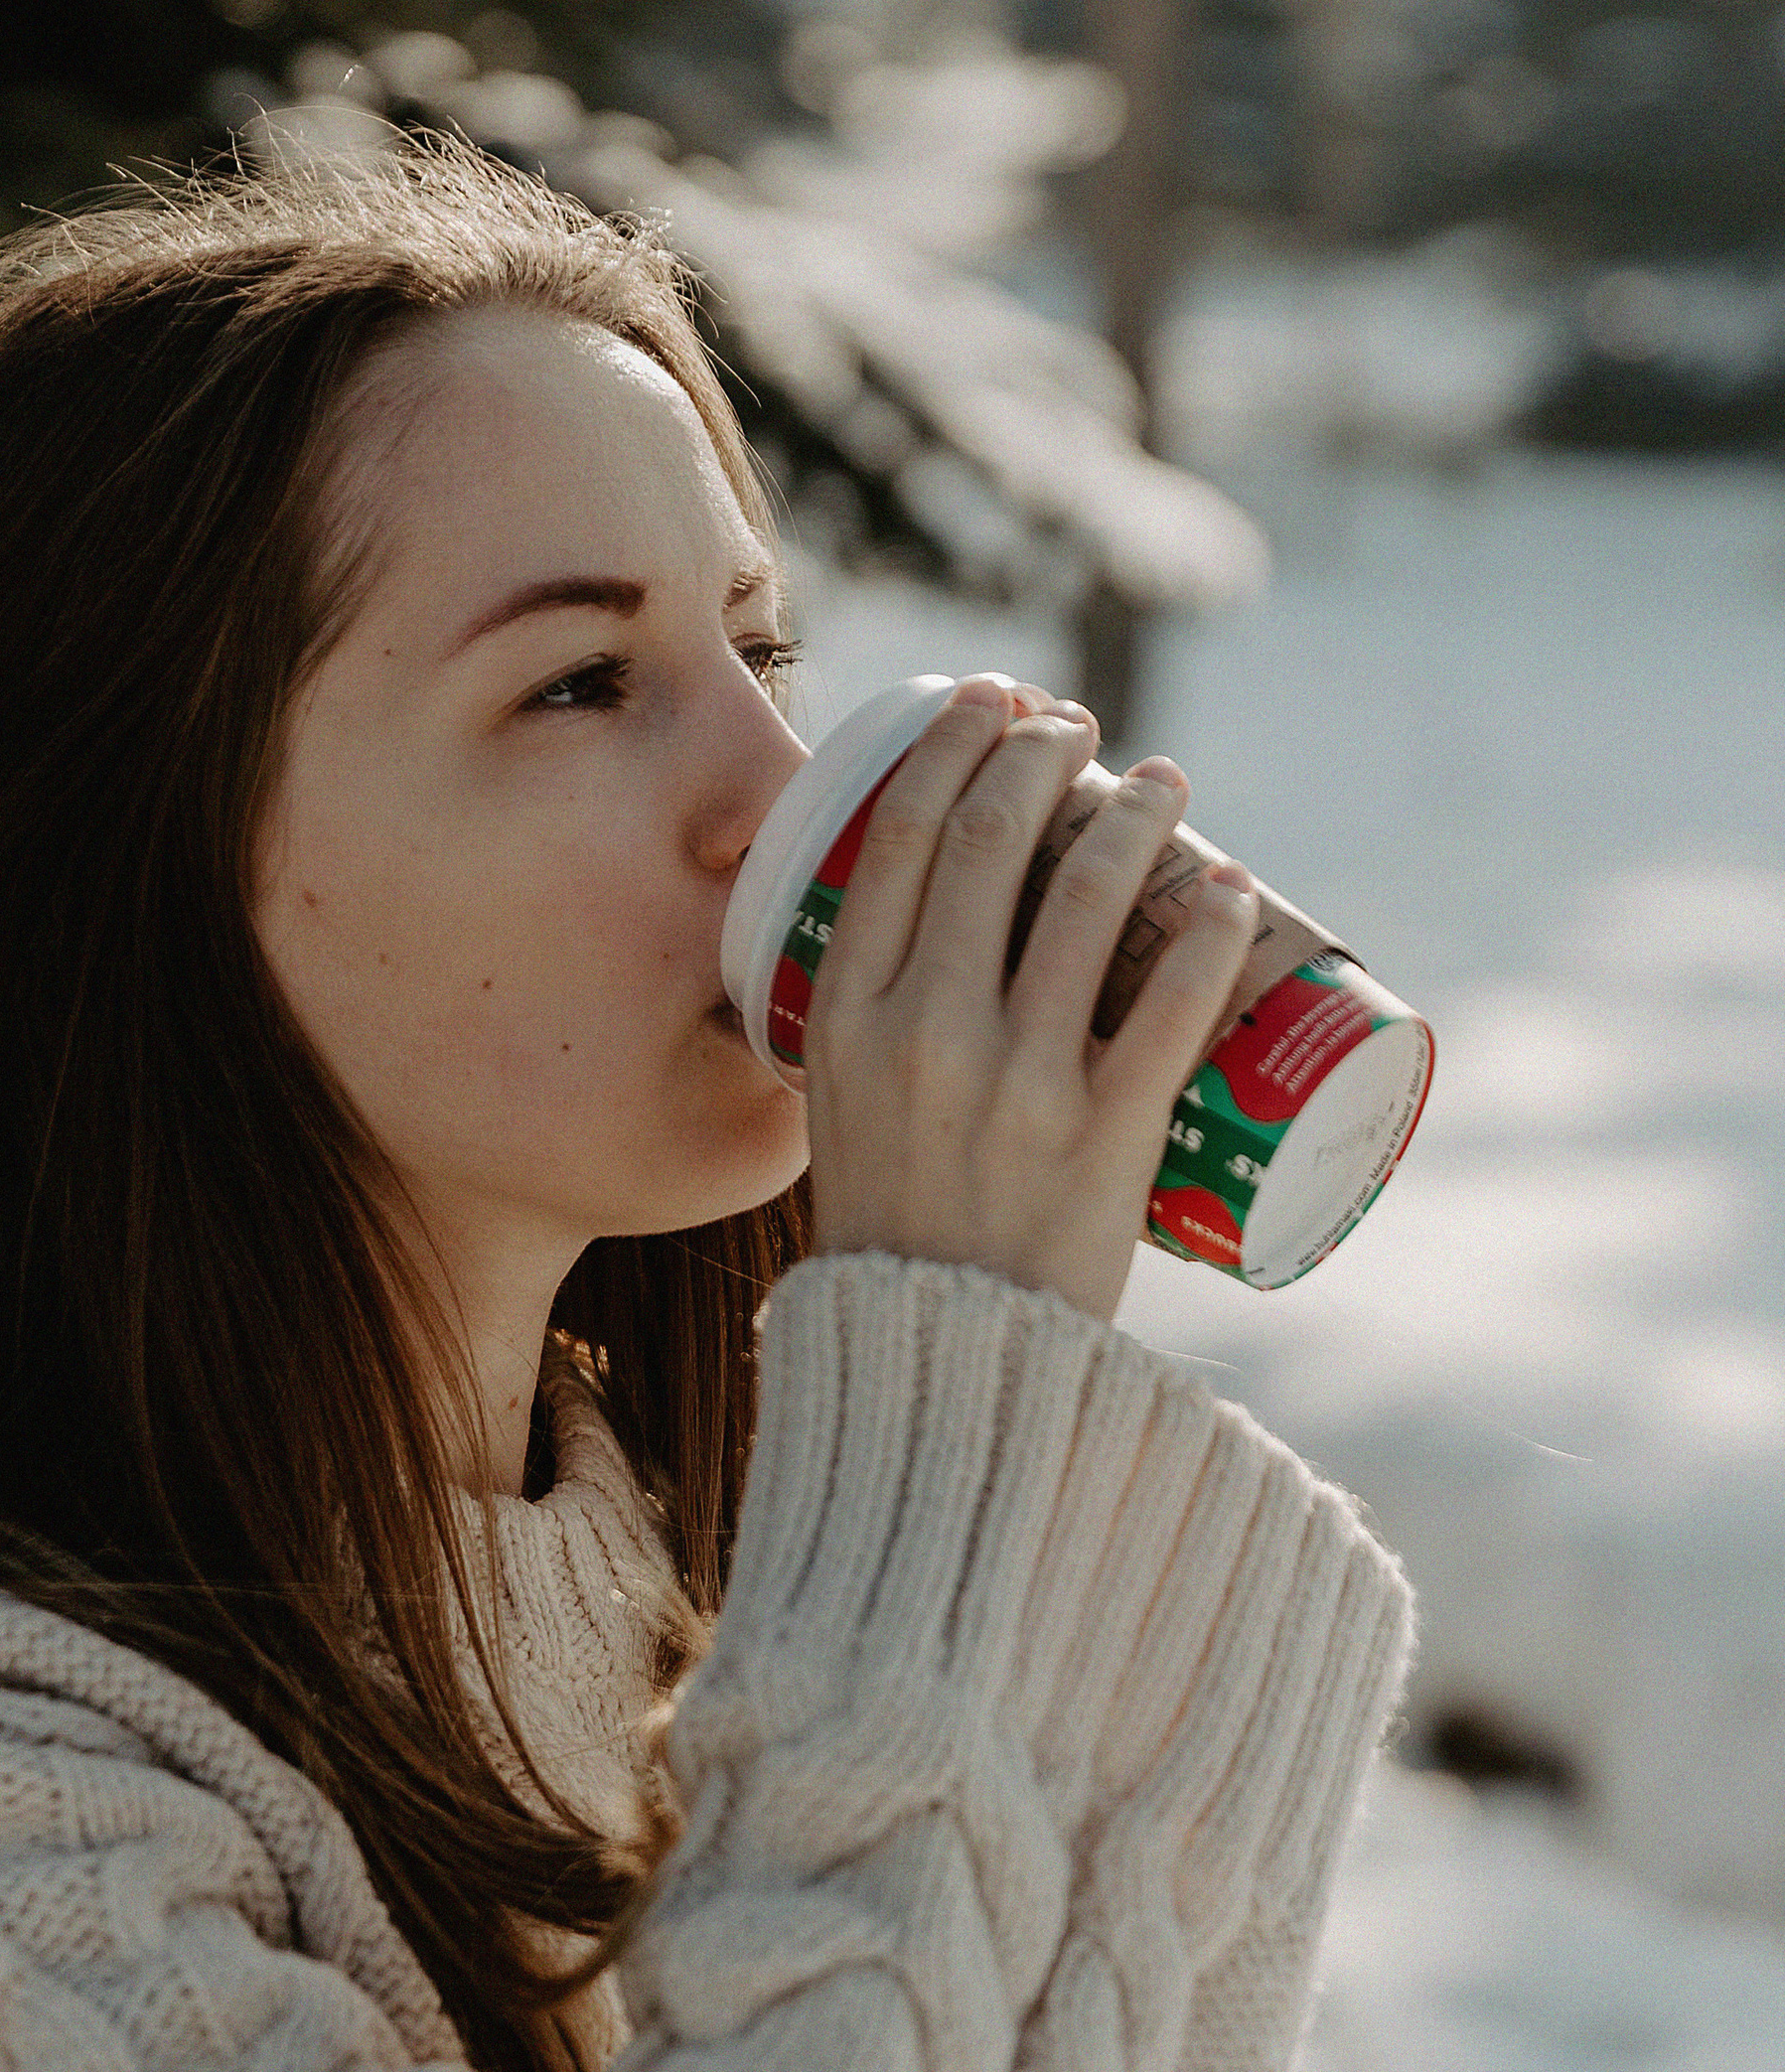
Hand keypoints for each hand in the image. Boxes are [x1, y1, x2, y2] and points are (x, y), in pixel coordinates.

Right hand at [802, 671, 1259, 1327]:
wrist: (934, 1370)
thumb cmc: (893, 1231)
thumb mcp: (839, 1110)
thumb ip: (868, 1021)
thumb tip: (918, 925)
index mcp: (844, 1017)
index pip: (898, 836)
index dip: (954, 744)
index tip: (992, 701)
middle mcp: (923, 1033)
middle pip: (992, 838)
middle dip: (1046, 750)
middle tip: (1081, 727)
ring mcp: (1016, 1084)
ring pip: (1088, 900)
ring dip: (1139, 814)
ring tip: (1167, 782)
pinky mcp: (1101, 1139)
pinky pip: (1171, 1010)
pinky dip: (1210, 932)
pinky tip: (1233, 889)